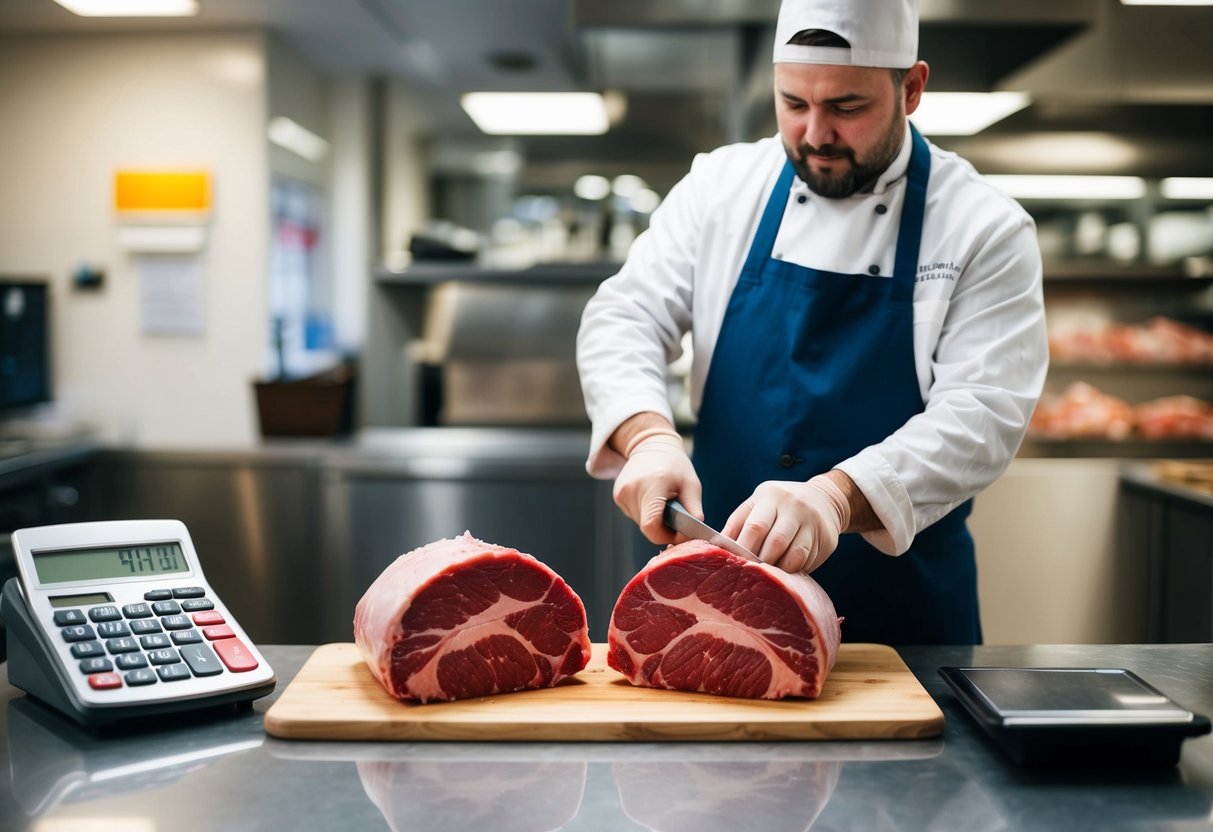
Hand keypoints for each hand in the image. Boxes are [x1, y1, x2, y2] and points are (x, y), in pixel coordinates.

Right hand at [613, 429, 701, 544]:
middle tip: (676, 517)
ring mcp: (621, 493)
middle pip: (647, 527)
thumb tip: (697, 530)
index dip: (666, 536)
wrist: (651, 444)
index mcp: (652, 486)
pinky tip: (652, 499)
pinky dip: (645, 513)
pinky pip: (634, 515)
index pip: (651, 527)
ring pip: (640, 523)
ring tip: (664, 504)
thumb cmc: (675, 464)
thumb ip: (694, 508)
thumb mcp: (691, 483)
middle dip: (664, 528)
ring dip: (654, 520)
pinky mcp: (617, 496)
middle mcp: (632, 490)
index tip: (679, 533)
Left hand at [722, 475, 851, 573]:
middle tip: (751, 576)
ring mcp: (812, 521)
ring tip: (768, 576)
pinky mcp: (826, 537)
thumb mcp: (757, 506)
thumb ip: (738, 524)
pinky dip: (794, 570)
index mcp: (769, 496)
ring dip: (779, 570)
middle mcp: (792, 505)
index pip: (754, 526)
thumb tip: (714, 548)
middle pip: (775, 542)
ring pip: (794, 554)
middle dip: (761, 562)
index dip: (743, 549)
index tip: (733, 565)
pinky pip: (808, 560)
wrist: (824, 499)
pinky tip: (786, 572)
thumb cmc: (778, 507)